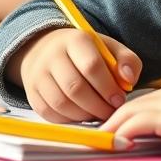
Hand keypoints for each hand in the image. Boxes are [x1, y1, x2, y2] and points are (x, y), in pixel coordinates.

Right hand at [8, 28, 140, 122]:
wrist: (46, 49)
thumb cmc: (86, 53)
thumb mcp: (109, 49)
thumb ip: (127, 61)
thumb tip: (128, 80)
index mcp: (75, 40)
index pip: (91, 66)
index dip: (108, 87)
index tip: (119, 100)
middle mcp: (52, 55)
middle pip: (75, 88)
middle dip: (98, 106)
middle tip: (110, 112)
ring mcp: (38, 74)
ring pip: (61, 103)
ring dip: (84, 115)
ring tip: (97, 114)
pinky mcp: (32, 92)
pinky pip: (50, 114)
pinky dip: (69, 120)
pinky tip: (82, 115)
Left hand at [101, 75, 160, 159]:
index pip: (152, 99)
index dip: (135, 111)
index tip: (124, 120)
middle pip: (133, 104)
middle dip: (114, 116)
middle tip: (100, 129)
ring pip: (127, 113)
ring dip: (110, 127)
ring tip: (97, 140)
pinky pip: (133, 126)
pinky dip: (120, 134)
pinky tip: (113, 144)